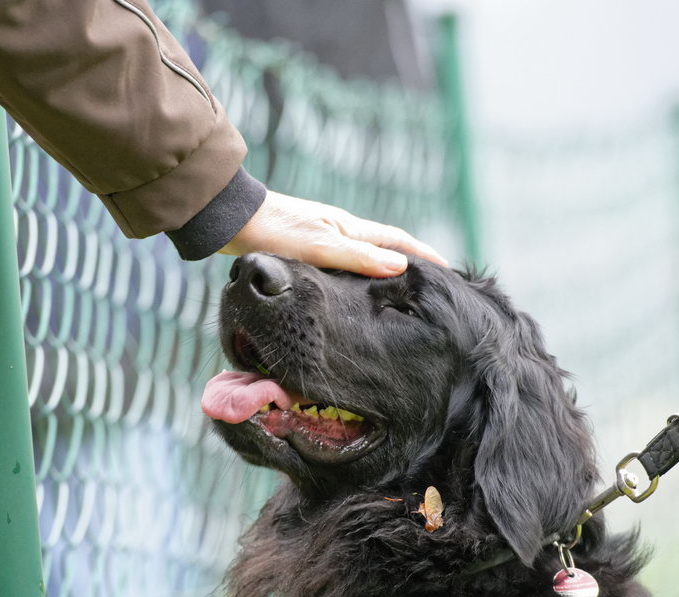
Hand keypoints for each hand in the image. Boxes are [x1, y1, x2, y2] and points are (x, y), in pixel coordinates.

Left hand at [220, 191, 447, 276]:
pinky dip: (357, 277)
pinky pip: (342, 266)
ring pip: (363, 258)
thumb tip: (401, 267)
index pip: (398, 241)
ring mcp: (323, 239)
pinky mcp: (304, 250)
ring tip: (398, 293)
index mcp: (350, 228)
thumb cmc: (273, 231)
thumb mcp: (319, 246)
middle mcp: (340, 231)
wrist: (230, 220)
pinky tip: (351, 293)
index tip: (448, 272)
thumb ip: (358, 259)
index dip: (424, 256)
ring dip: (382, 270)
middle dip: (409, 263)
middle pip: (384, 248)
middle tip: (428, 286)